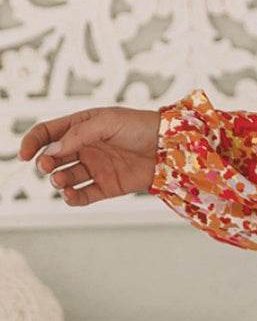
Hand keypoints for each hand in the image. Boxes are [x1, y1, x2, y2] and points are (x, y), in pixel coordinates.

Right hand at [18, 107, 162, 205]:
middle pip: (53, 158)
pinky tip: (70, 196)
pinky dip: (72, 198)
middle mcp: (85, 148)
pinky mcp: (106, 186)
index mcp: (82, 127)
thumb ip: (79, 134)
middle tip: (48, 168)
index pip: (48, 133)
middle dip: (45, 164)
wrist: (170, 147)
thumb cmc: (140, 127)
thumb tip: (52, 151)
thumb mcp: (108, 122)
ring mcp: (95, 168)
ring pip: (65, 178)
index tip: (24, 155)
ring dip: (57, 181)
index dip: (32, 143)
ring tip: (61, 181)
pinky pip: (83, 196)